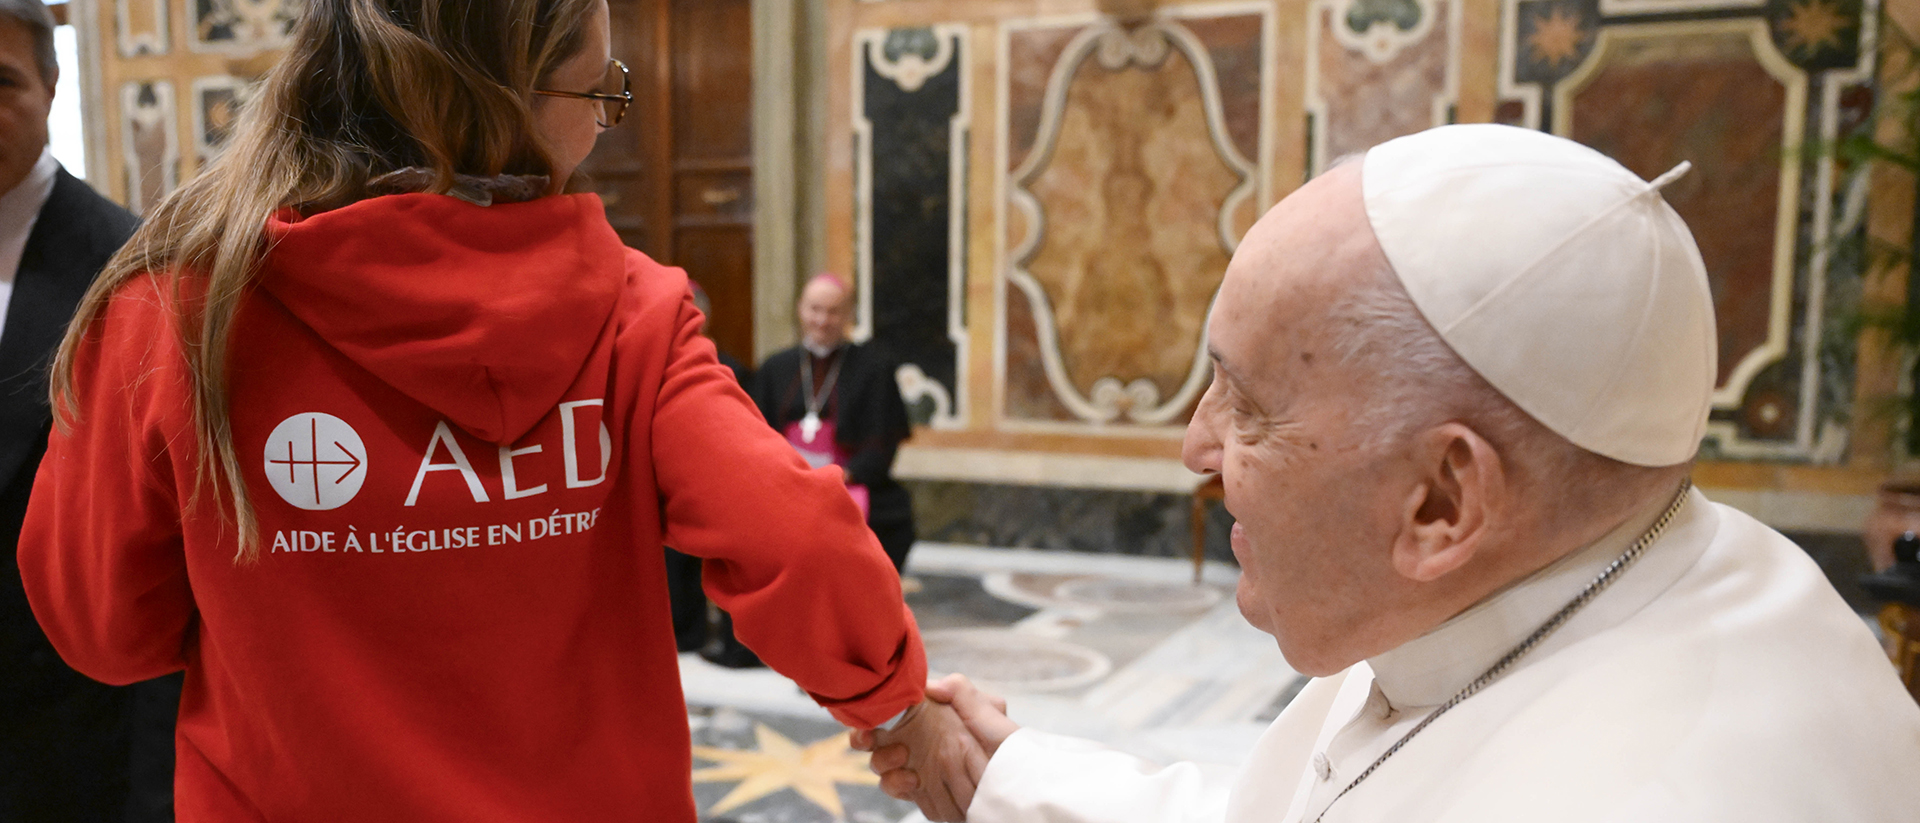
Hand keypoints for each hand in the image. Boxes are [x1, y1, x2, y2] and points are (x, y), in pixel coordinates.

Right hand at [851, 675, 1018, 819]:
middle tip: (871, 740)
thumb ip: (960, 690)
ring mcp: (917, 768)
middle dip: (862, 739)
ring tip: (904, 761)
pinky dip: (897, 785)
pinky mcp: (922, 794)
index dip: (871, 712)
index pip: (889, 711)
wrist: (1015, 781)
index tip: (868, 715)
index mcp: (928, 717)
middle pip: (873, 740)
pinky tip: (914, 781)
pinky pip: (896, 789)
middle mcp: (917, 742)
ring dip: (882, 762)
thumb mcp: (988, 709)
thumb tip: (927, 685)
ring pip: (880, 766)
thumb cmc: (1004, 742)